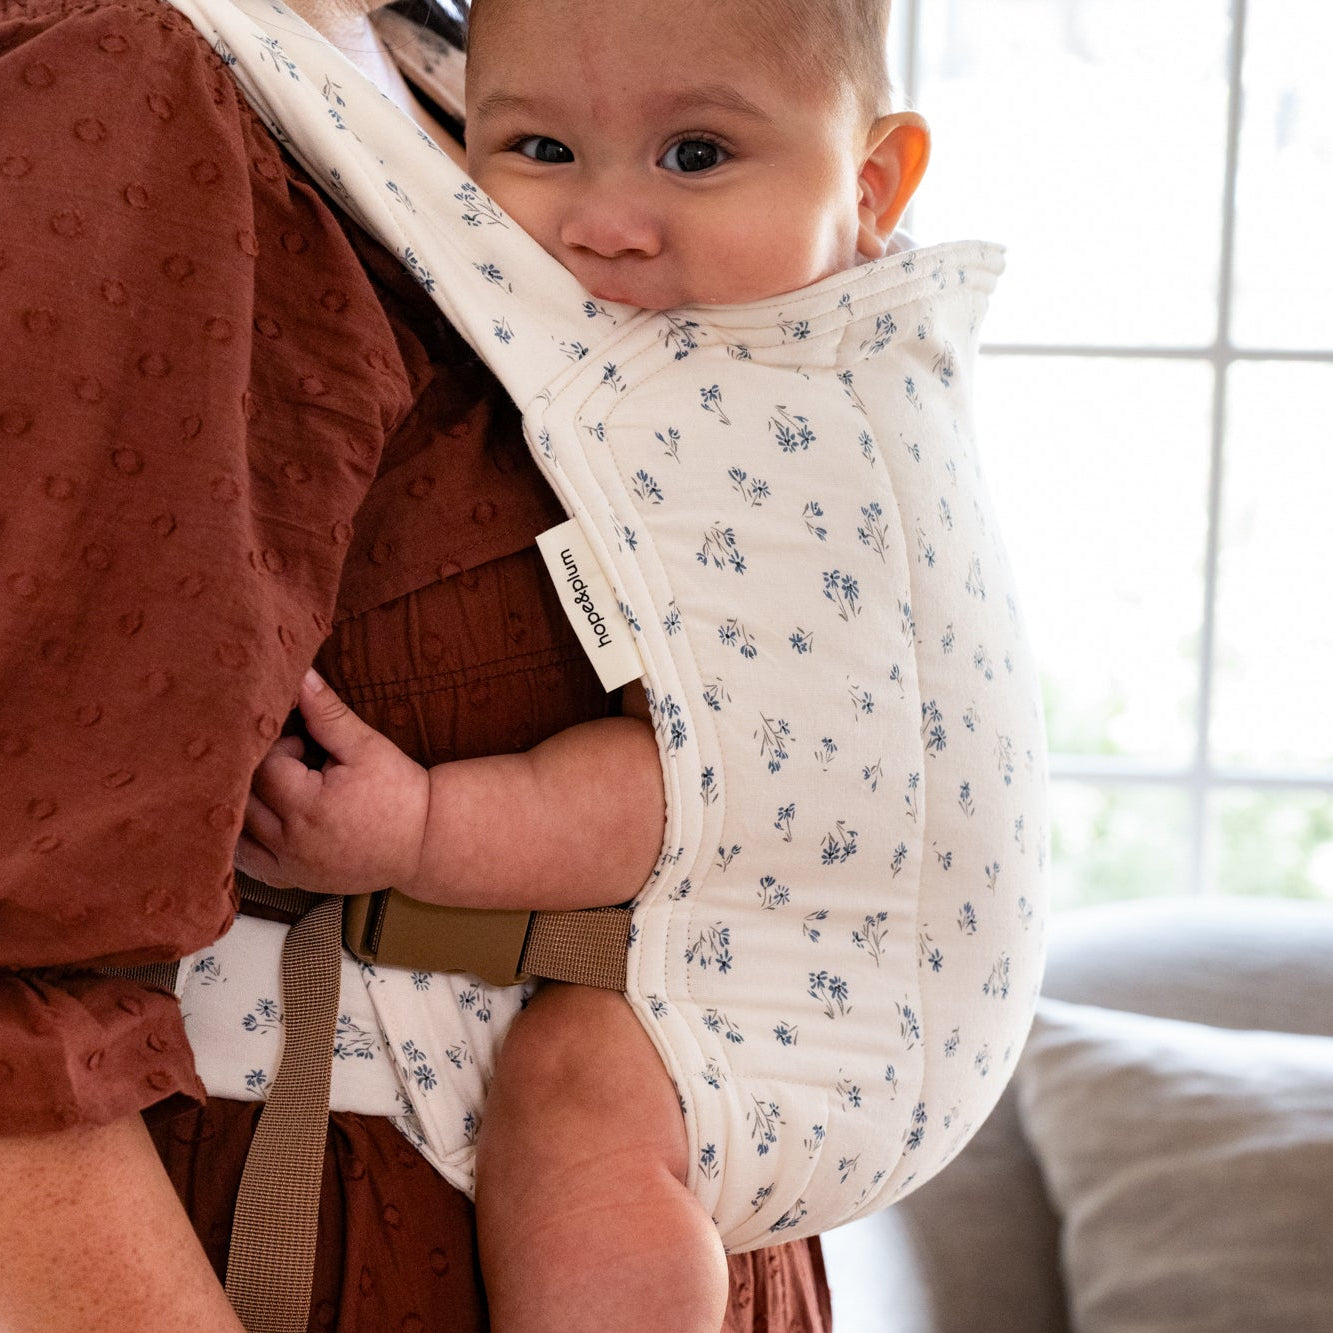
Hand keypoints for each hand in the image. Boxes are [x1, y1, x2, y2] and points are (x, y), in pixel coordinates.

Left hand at [236, 670, 429, 894]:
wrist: (424, 841)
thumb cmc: (399, 792)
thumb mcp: (366, 746)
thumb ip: (327, 712)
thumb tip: (299, 673)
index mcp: (309, 807)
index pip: (264, 767)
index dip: (280, 748)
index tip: (305, 745)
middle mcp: (291, 842)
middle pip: (243, 799)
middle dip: (260, 774)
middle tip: (292, 765)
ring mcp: (289, 866)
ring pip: (236, 833)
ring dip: (244, 806)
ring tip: (277, 789)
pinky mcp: (291, 880)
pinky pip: (247, 864)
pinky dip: (244, 841)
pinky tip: (263, 821)